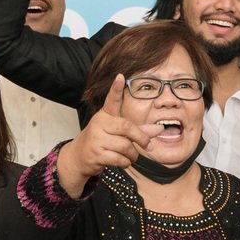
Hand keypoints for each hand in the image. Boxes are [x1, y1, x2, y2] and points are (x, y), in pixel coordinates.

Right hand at [56, 76, 158, 195]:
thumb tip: (160, 129)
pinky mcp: (96, 153)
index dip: (116, 89)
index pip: (112, 100)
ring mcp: (96, 138)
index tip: (120, 76)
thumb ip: (140, 130)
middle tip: (148, 145)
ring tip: (130, 156)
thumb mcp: (119, 133)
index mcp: (106, 115)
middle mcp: (100, 123)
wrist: (80, 157)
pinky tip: (121, 161)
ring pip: (126, 146)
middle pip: (127, 127)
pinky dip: (125, 163)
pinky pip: (119, 159)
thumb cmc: (104, 141)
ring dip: (133, 155)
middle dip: (141, 138)